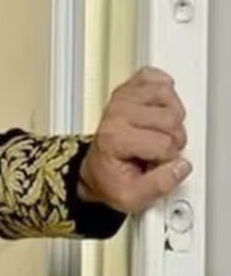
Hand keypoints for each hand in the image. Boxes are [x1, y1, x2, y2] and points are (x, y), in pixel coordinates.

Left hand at [79, 66, 190, 213]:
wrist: (95, 170)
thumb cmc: (111, 179)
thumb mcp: (131, 197)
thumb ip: (159, 185)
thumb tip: (180, 166)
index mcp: (114, 138)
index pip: (164, 143)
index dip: (166, 158)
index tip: (151, 164)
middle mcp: (116, 113)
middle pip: (171, 118)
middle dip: (172, 138)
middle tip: (156, 149)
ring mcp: (122, 98)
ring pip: (170, 98)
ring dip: (171, 117)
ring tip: (156, 132)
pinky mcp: (129, 87)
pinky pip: (159, 79)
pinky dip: (165, 93)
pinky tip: (156, 111)